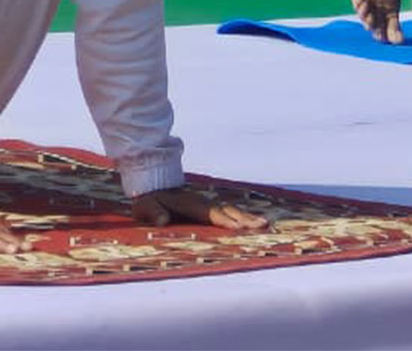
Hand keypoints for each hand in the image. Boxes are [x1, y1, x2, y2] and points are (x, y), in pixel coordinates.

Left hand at [131, 187, 268, 231]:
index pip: (210, 213)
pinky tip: (255, 222)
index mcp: (189, 204)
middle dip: (245, 218)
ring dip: (248, 217)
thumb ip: (153, 212)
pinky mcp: (208, 208)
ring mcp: (207, 204)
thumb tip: (161, 220)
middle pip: (227, 211)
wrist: (152, 183)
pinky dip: (243, 217)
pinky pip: (229, 212)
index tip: (239, 227)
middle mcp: (203, 203)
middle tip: (263, 225)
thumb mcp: (145, 205)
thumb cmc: (148, 199)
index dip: (224, 220)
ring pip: (231, 211)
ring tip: (266, 224)